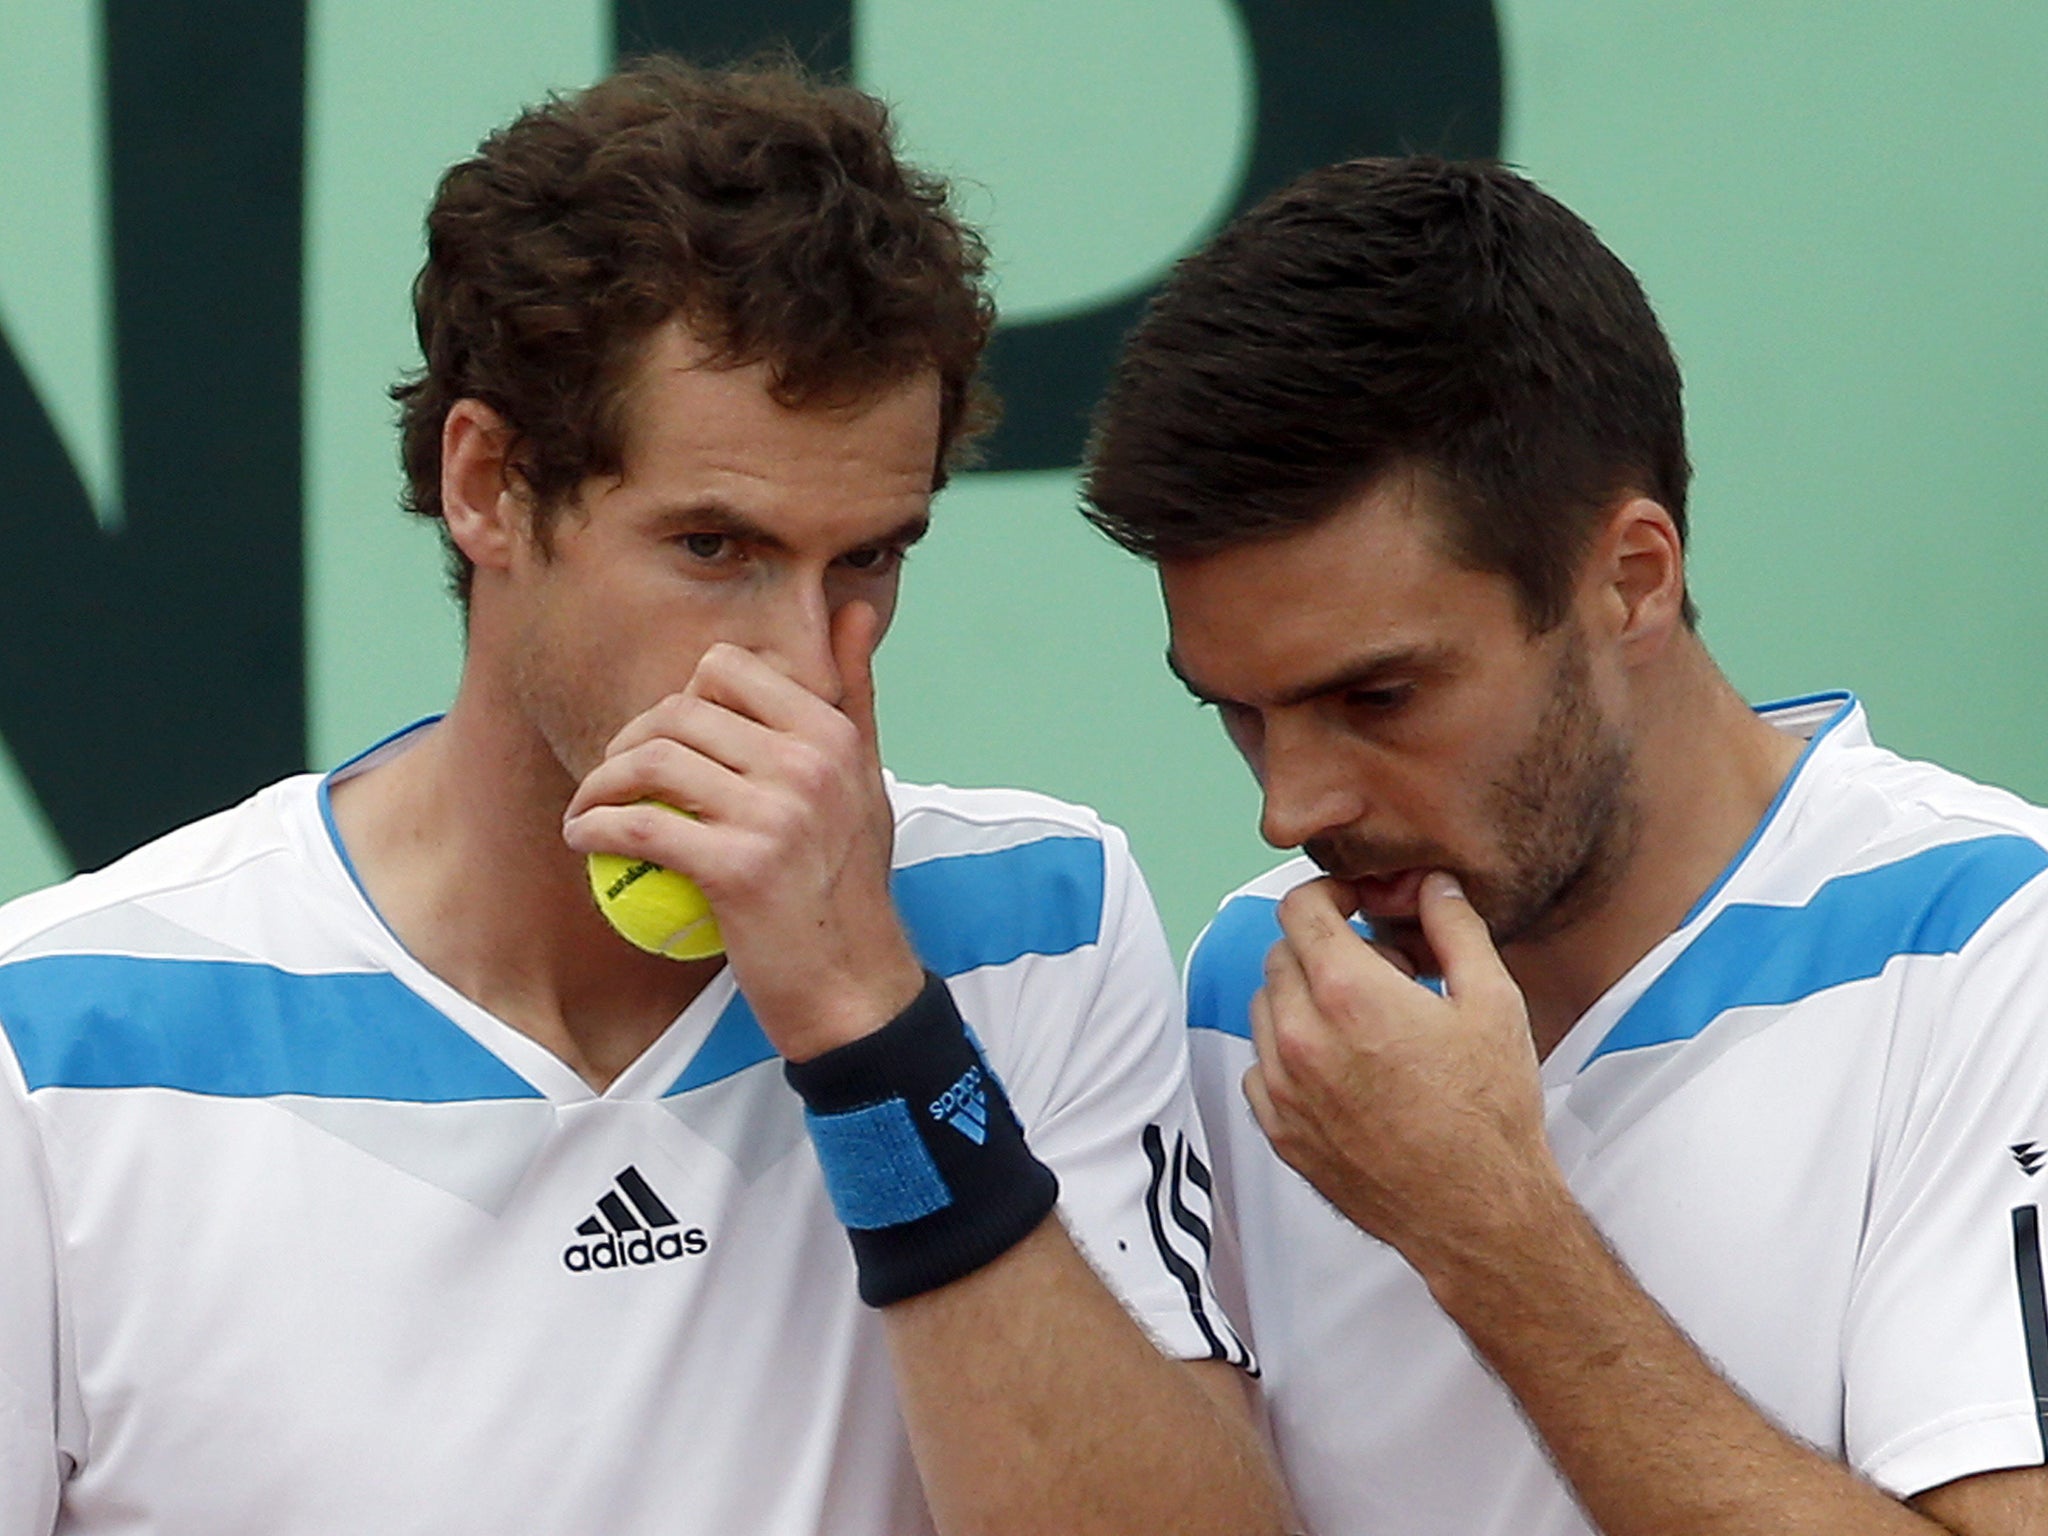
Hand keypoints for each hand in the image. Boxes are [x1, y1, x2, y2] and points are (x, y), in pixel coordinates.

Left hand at [561, 602, 923, 1060]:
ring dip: (598, 782)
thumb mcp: (866, 780)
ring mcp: (775, 814)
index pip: (726, 668)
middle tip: (613, 778)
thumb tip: (848, 606)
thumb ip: (853, 693)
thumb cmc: (850, 886)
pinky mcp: (737, 866)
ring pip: (650, 761)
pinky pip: (637, 825)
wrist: (853, 986)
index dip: (680, 697)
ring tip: (589, 808)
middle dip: (627, 738)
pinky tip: (582, 839)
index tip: (666, 740)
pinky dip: (593, 827)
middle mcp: (809, 762)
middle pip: (678, 711)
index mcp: (832, 734)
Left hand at [1244, 872, 1558, 1269]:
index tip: (1352, 907)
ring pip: (1264, 1007)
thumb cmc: (1488, 1115)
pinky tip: (1341, 1068)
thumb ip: (1456, 928)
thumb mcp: (1492, 1002)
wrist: (1476, 1212)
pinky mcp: (1279, 1130)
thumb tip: (1435, 886)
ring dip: (1302, 998)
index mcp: (1348, 993)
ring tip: (1362, 1024)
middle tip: (1378, 973)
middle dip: (1323, 948)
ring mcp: (1282, 1087)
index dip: (1328, 896)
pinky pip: (1259, 1066)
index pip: (1298, 908)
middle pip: (1280, 953)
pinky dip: (1289, 1054)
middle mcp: (1301, 1036)